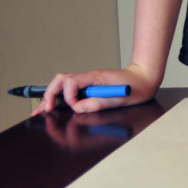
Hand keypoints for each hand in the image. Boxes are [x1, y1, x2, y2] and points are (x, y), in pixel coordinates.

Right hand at [32, 64, 159, 114]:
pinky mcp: (90, 85)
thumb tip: (78, 108)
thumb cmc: (138, 87)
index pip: (72, 82)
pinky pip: (70, 88)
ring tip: (41, 110)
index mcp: (96, 77)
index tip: (73, 108)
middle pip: (61, 80)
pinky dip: (59, 96)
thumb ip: (100, 102)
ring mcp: (88, 80)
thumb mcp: (122, 98)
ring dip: (51, 95)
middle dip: (49, 95)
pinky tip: (52, 106)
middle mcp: (89, 77)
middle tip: (43, 110)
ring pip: (62, 83)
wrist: (146, 78)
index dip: (68, 97)